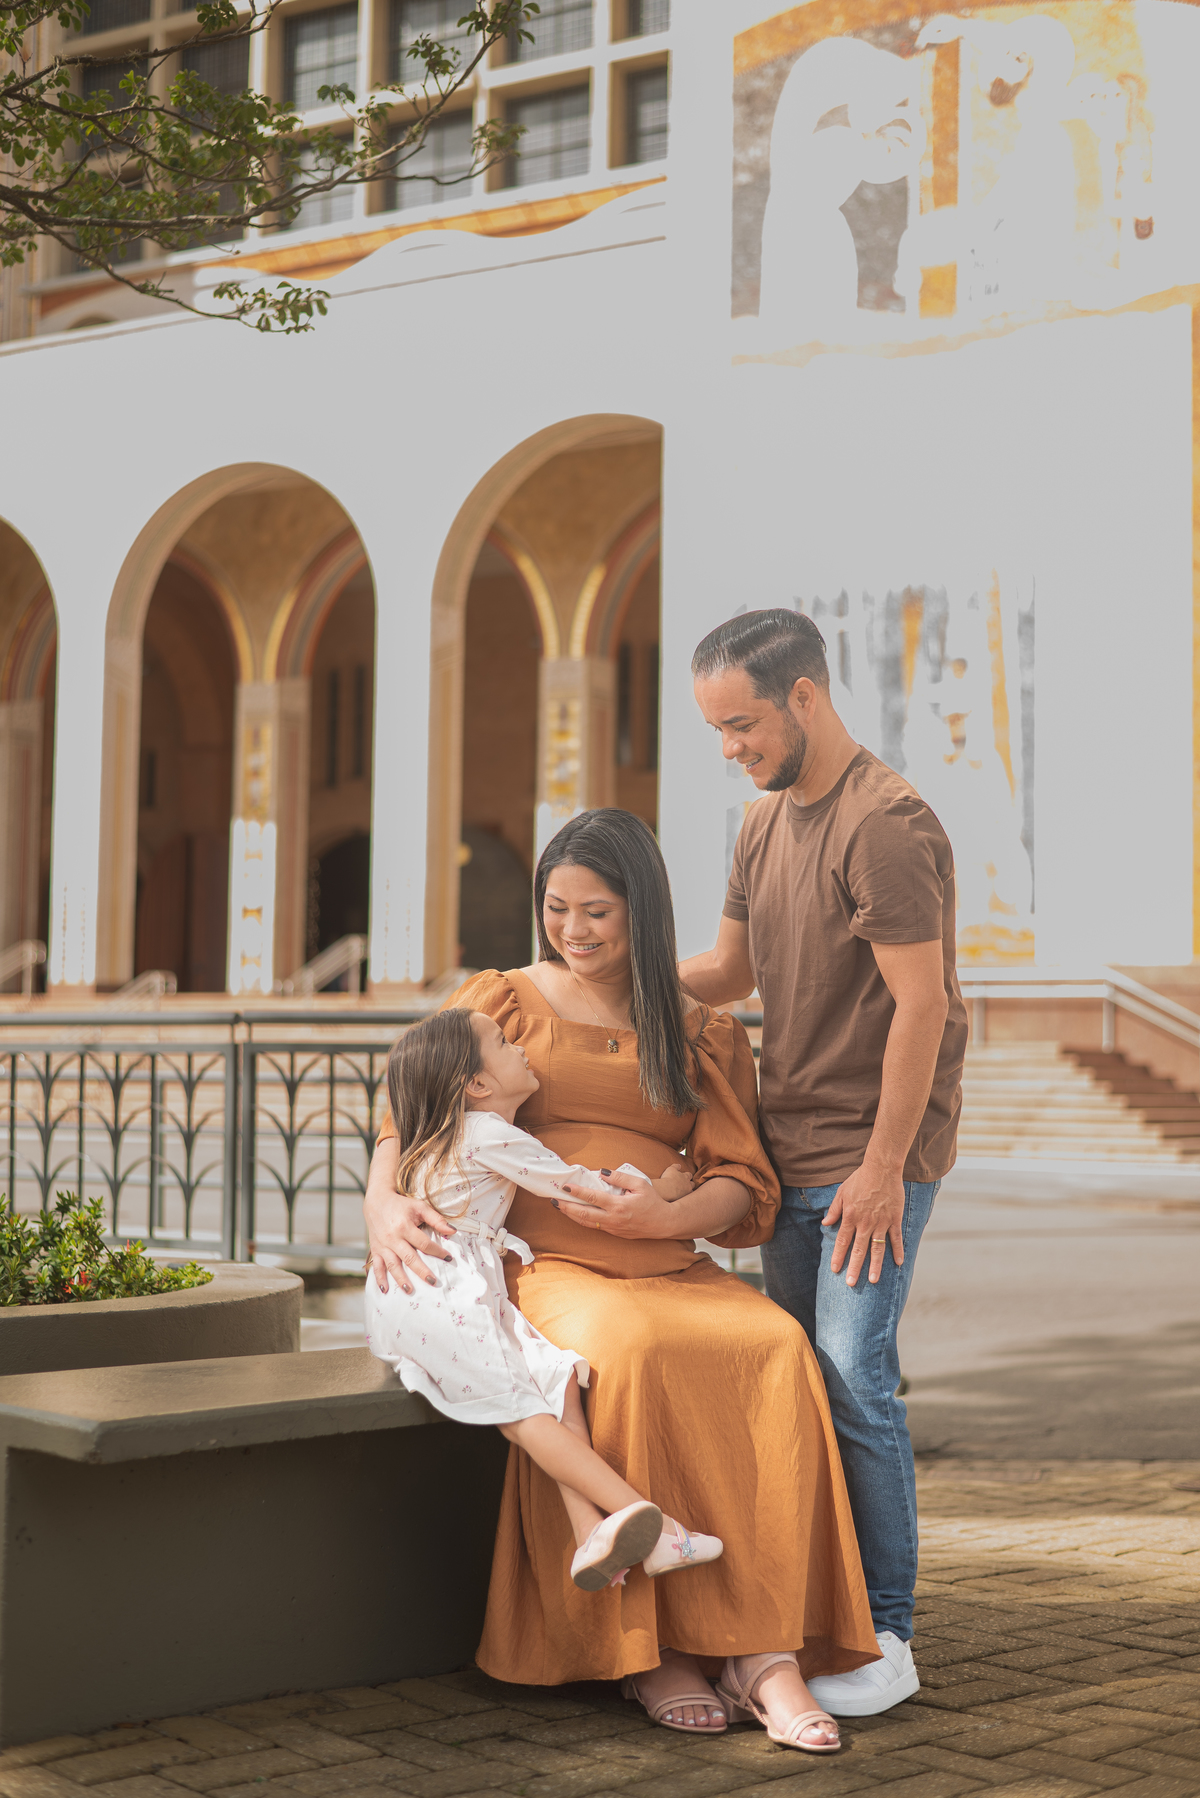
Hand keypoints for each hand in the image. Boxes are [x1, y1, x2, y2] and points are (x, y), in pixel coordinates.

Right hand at [364, 1185, 454, 1294]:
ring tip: (410, 1290)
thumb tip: (453, 1231)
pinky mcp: (376, 1250)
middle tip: (433, 1282)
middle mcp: (393, 1238)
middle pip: (409, 1258)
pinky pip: (377, 1266)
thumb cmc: (401, 1205)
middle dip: (421, 1271)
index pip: (424, 1243)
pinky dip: (380, 1278)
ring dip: (401, 1279)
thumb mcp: (420, 1207)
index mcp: (405, 1226)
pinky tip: (385, 1289)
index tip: (449, 1258)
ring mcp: (383, 1245)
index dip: (437, 1251)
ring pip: (393, 1265)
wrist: (377, 1202)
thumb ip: (436, 1219)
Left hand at [555, 1168, 680, 1240]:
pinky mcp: (614, 1233)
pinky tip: (575, 1214)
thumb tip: (601, 1172)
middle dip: (566, 1207)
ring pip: (586, 1223)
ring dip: (571, 1215)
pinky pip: (594, 1226)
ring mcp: (613, 1228)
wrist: (664, 1223)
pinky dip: (582, 1220)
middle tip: (553, 1200)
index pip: (592, 1198)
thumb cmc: (653, 1201)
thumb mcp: (640, 1184)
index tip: (565, 1187)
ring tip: (559, 1207)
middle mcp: (613, 1219)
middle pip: (584, 1214)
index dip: (577, 1192)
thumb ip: (619, 1177)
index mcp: (619, 1206)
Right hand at [652, 1163, 694, 1201]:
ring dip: (688, 1191)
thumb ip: (676, 1166)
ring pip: (691, 1192)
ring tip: (685, 1192)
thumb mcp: (671, 1169)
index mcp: (686, 1177)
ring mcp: (687, 1193)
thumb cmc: (668, 1178)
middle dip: (690, 1184)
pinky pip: (686, 1199)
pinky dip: (684, 1198)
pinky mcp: (683, 1199)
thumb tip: (679, 1165)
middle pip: (692, 1184)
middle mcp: (688, 1185)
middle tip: (687, 1184)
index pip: (689, 1175)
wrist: (666, 1189)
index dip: (688, 1175)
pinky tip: (681, 1198)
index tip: (686, 1176)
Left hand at [823, 1161, 904, 1287]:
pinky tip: (898, 1264)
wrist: (881, 1168)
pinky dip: (898, 1251)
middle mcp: (865, 1222)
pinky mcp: (894, 1219)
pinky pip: (896, 1238)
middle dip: (854, 1268)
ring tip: (874, 1281)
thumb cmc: (860, 1179)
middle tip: (851, 1283)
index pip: (842, 1241)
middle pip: (858, 1249)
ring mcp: (881, 1222)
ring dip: (875, 1266)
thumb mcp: (842, 1192)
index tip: (835, 1269)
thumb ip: (834, 1210)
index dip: (838, 1256)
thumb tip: (825, 1223)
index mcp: (850, 1216)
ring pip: (877, 1248)